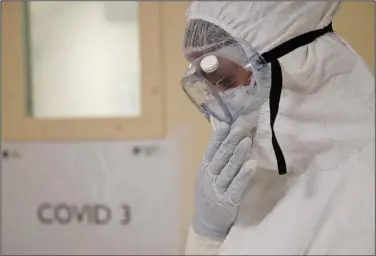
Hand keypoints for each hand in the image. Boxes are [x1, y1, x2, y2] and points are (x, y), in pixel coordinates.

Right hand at [192, 122, 255, 240]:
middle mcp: (209, 177)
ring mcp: (217, 189)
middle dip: (231, 141)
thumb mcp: (206, 176)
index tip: (227, 124)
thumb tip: (224, 138)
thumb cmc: (209, 196)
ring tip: (247, 140)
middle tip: (241, 127)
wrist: (206, 224)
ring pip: (228, 169)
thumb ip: (214, 159)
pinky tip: (251, 165)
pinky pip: (236, 186)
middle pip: (221, 156)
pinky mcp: (227, 201)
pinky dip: (243, 175)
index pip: (211, 150)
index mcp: (204, 169)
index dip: (218, 137)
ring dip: (238, 154)